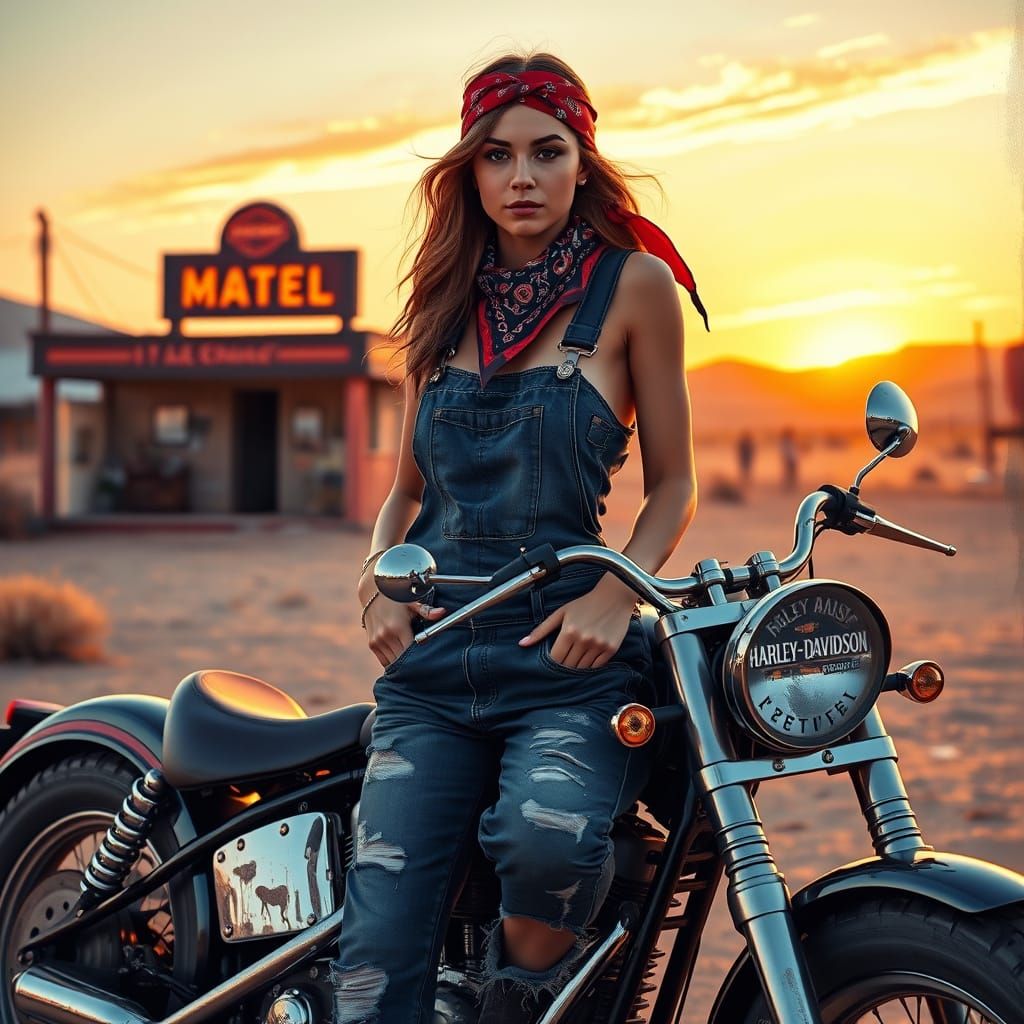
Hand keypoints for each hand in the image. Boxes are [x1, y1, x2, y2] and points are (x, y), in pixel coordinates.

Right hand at [364, 597, 445, 667]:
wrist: (373, 592)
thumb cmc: (396, 597)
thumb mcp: (412, 602)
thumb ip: (427, 611)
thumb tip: (442, 612)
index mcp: (398, 627)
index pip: (411, 651)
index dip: (420, 657)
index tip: (428, 658)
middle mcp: (386, 636)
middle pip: (402, 660)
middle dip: (412, 663)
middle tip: (423, 663)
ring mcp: (377, 641)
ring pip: (392, 663)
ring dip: (402, 664)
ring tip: (412, 662)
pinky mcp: (372, 644)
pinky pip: (384, 661)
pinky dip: (392, 662)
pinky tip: (401, 659)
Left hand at [518, 575, 635, 669]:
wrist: (615, 596)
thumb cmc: (585, 604)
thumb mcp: (561, 613)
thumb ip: (541, 630)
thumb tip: (522, 644)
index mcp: (569, 631)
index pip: (556, 658)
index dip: (553, 661)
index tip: (554, 658)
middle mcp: (584, 640)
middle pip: (569, 666)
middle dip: (564, 665)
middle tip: (565, 658)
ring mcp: (599, 645)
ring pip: (582, 668)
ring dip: (577, 666)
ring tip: (576, 657)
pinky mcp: (611, 649)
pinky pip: (597, 666)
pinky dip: (591, 665)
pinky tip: (588, 656)